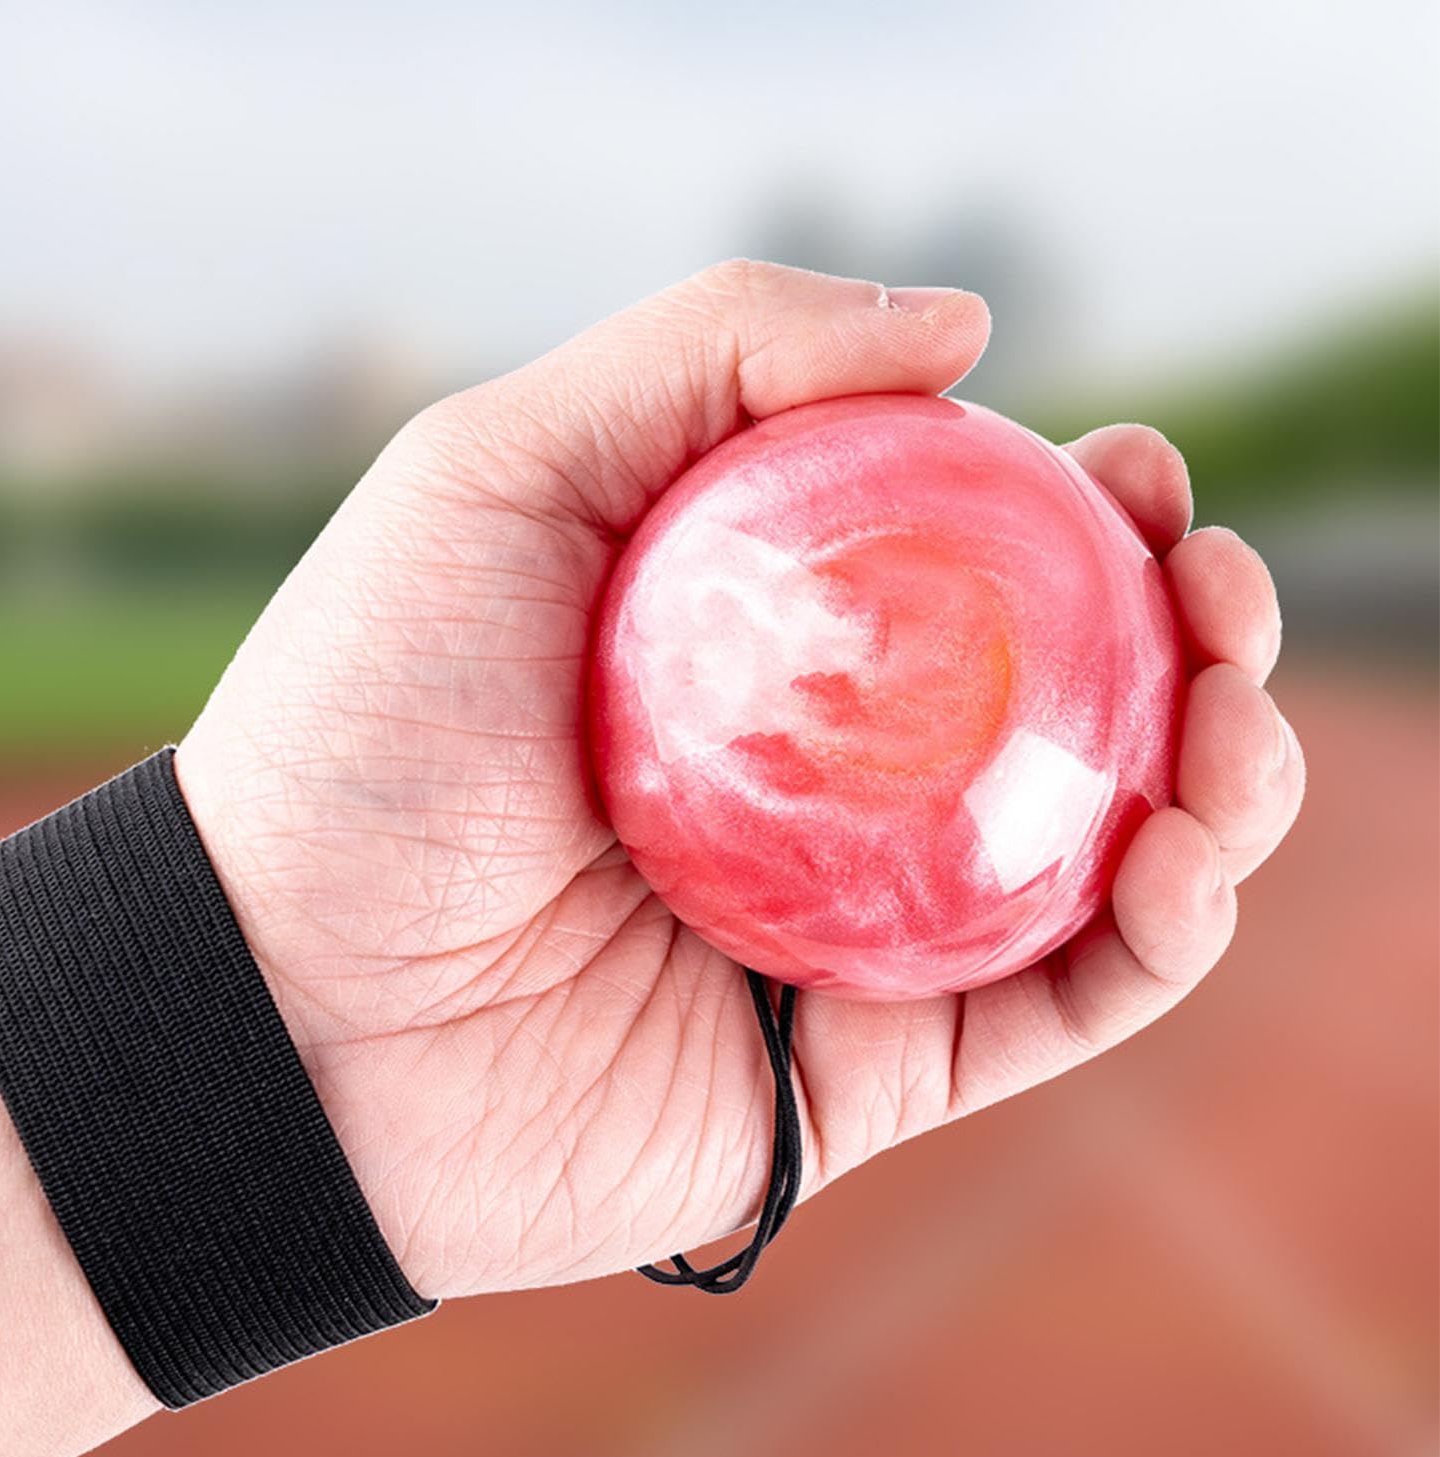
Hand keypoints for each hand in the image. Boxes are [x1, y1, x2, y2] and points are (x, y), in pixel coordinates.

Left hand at [176, 261, 1304, 1300]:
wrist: (285, 1006)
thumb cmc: (368, 733)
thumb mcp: (499, 472)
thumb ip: (711, 358)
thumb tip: (965, 328)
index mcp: (762, 648)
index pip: (973, 565)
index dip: (1085, 509)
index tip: (1130, 473)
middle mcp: (827, 786)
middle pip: (1066, 704)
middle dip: (1187, 635)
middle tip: (1209, 591)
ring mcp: (858, 929)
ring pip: (1102, 855)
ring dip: (1221, 783)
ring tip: (1228, 727)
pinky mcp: (872, 1071)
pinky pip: (1059, 1005)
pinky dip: (1156, 940)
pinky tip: (1177, 861)